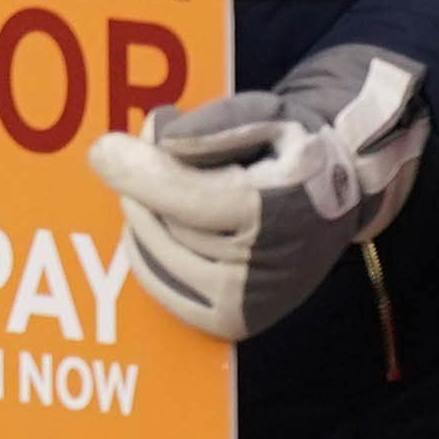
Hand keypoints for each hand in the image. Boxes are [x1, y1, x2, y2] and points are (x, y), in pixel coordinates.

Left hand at [88, 43, 428, 340]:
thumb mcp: (268, 117)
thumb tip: (159, 143)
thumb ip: (214, 124)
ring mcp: (245, 303)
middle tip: (161, 151)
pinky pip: (155, 280)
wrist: (336, 196)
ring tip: (172, 186)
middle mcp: (266, 269)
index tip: (103, 149)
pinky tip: (161, 222)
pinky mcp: (226, 322)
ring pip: (152, 250)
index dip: (141, 172)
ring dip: (146, 214)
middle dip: (148, 181)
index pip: (191, 198)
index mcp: (284, 212)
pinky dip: (146, 247)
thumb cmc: (292, 152)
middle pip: (164, 222)